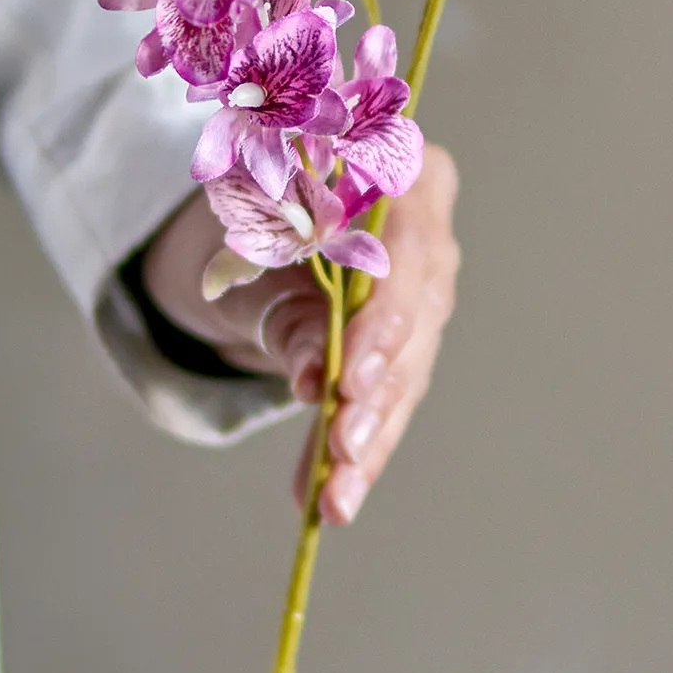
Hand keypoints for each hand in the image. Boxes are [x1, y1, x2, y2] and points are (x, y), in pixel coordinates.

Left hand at [140, 146, 459, 524]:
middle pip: (416, 317)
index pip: (407, 247)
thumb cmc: (254, 212)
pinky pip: (391, 398)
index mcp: (399, 172)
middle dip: (377, 392)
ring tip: (336, 495)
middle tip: (343, 450)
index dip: (384, 318)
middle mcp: (427, 229)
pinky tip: (338, 500)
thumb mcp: (254, 246)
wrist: (245, 224)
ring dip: (370, 438)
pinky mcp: (408, 342)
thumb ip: (288, 297)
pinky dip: (363, 450)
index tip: (350, 378)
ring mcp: (424, 289)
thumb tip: (314, 378)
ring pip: (407, 370)